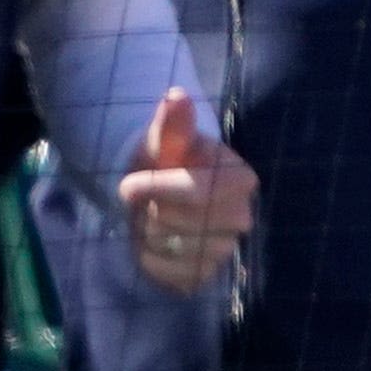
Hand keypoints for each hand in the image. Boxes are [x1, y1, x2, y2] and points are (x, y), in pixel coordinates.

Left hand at [114, 87, 253, 296]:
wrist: (156, 200)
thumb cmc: (164, 165)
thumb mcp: (164, 142)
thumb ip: (172, 124)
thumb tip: (176, 96)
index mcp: (239, 179)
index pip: (196, 192)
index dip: (156, 190)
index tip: (129, 185)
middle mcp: (241, 216)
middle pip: (177, 222)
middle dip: (149, 211)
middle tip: (149, 202)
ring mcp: (225, 249)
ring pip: (168, 247)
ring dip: (146, 234)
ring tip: (153, 220)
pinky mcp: (204, 274)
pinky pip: (165, 273)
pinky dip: (148, 259)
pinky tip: (154, 243)